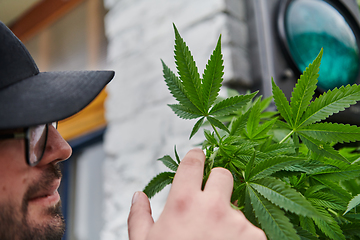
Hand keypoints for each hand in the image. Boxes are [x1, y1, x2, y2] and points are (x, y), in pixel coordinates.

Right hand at [128, 148, 266, 239]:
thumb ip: (139, 216)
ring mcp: (237, 222)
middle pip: (223, 174)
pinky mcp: (256, 238)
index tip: (198, 157)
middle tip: (210, 198)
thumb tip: (138, 196)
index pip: (193, 162)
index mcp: (183, 203)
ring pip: (237, 204)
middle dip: (217, 181)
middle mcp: (213, 206)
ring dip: (228, 214)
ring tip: (216, 237)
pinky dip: (242, 235)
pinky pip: (250, 227)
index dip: (196, 156)